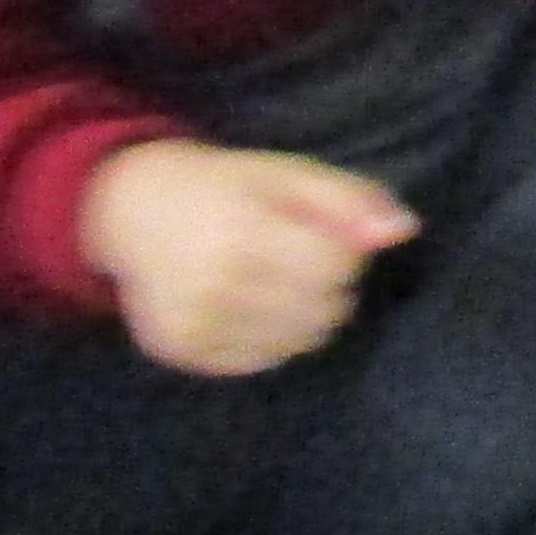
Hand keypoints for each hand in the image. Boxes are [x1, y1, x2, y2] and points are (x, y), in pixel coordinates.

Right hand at [78, 137, 406, 375]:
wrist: (131, 209)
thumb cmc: (224, 188)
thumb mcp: (288, 174)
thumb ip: (351, 199)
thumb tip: (404, 231)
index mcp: (242, 230)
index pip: (336, 266)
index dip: (343, 251)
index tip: (320, 235)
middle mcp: (214, 283)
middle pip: (324, 309)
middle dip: (329, 284)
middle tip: (297, 259)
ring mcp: (194, 323)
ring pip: (299, 341)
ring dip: (305, 315)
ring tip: (275, 282)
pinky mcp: (182, 351)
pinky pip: (262, 360)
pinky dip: (272, 337)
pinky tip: (251, 305)